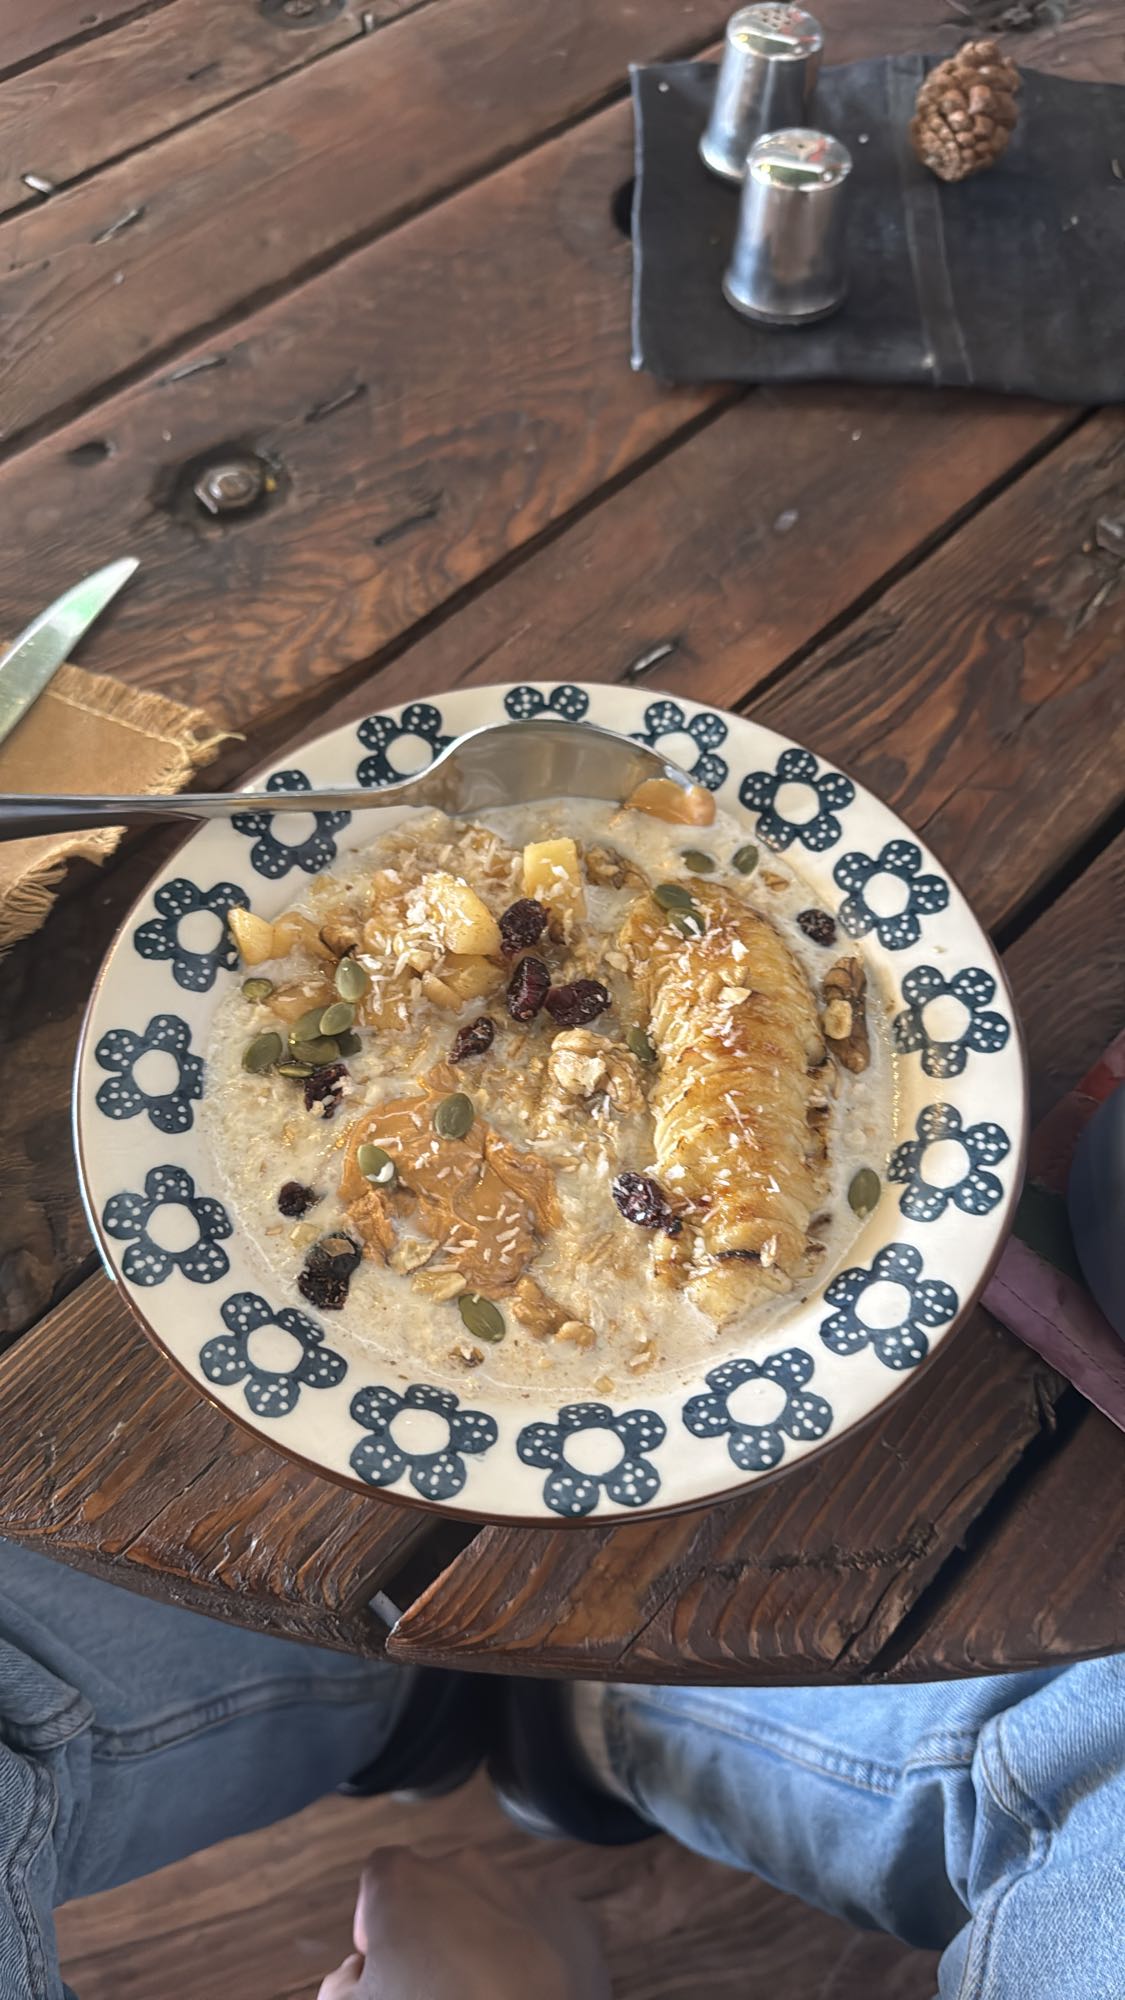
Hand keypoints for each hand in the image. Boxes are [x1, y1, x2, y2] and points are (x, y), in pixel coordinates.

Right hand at [316, 1844, 610, 1998]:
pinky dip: (536, 1951)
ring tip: (490, 1995)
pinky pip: (543, 1925)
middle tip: (436, 1988)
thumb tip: (358, 1973)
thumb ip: (343, 1985)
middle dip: (435, 1930)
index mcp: (407, 1882)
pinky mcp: (576, 1917)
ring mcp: (527, 1887)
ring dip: (487, 1938)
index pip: (378, 1877)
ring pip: (495, 1904)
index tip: (382, 1962)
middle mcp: (467, 1867)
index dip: (375, 1920)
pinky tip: (530, 1994)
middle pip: (440, 1891)